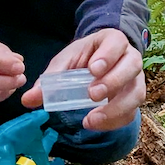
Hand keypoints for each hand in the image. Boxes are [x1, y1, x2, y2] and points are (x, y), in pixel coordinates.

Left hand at [22, 28, 145, 131]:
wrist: (101, 61)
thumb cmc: (85, 57)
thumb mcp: (66, 60)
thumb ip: (50, 78)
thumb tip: (28, 100)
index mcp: (113, 41)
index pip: (116, 43)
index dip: (107, 56)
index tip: (92, 70)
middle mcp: (130, 58)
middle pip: (132, 67)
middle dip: (113, 82)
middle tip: (92, 95)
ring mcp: (136, 79)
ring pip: (136, 93)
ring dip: (116, 108)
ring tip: (91, 118)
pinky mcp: (133, 98)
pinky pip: (131, 112)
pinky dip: (114, 121)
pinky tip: (95, 123)